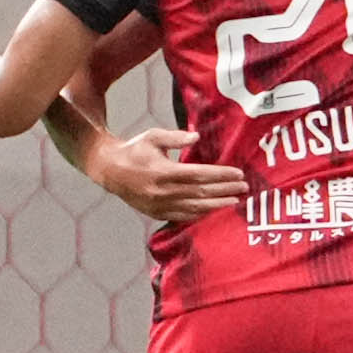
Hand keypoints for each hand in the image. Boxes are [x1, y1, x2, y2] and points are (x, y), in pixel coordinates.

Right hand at [89, 128, 247, 222]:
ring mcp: (159, 205)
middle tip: (244, 187)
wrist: (109, 170)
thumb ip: (175, 137)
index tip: (238, 173)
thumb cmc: (134, 149)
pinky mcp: (156, 213)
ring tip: (235, 200)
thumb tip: (197, 137)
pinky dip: (200, 214)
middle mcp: (163, 191)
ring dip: (217, 205)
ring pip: (194, 208)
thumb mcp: (152, 136)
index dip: (220, 175)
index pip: (199, 175)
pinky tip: (213, 210)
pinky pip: (182, 216)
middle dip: (225, 190)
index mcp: (163, 172)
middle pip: (201, 193)